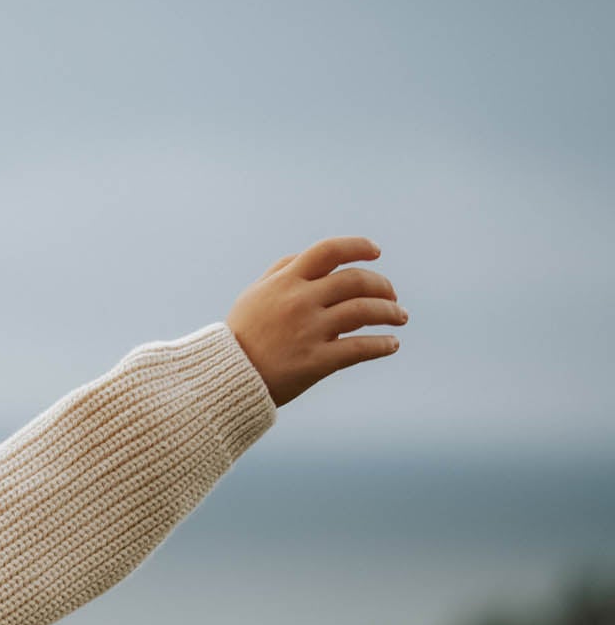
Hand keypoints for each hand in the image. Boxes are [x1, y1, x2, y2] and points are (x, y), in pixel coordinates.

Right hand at [228, 237, 407, 405]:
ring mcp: (309, 330)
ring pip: (364, 311)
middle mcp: (300, 301)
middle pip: (355, 280)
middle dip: (382, 286)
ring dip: (390, 312)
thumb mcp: (255, 294)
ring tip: (400, 317)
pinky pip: (359, 348)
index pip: (330, 250)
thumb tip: (313, 258)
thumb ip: (282, 271)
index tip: (376, 251)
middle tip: (392, 296)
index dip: (358, 246)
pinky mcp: (315, 361)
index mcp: (286, 281)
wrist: (224, 378)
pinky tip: (392, 345)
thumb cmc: (241, 335)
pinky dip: (382, 345)